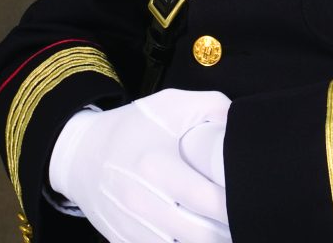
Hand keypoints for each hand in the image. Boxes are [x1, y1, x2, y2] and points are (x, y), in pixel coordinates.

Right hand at [49, 88, 230, 242]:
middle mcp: (142, 202)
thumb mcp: (170, 104)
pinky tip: (197, 235)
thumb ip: (212, 108)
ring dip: (209, 242)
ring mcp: (131, 228)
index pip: (208, 200)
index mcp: (157, 165)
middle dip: (228, 229)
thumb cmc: (133, 127)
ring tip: (225, 227)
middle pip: (200, 235)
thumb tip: (242, 126)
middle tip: (245, 215)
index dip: (236, 204)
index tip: (251, 195)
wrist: (81, 155)